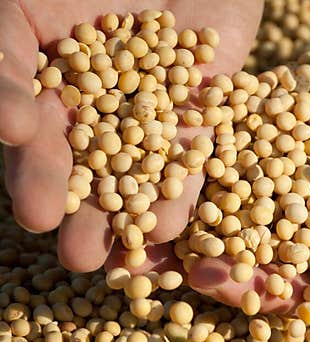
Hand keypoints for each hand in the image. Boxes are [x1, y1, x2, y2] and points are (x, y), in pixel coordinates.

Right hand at [0, 0, 275, 309]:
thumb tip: (7, 123)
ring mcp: (149, 119)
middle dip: (75, 208)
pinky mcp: (201, 120)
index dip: (29, 164)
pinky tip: (172, 227)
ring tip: (114, 259)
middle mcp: (93, 111)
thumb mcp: (26, 6)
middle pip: (78, 164)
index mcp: (45, 83)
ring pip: (133, 174)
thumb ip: (6, 56)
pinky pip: (190, 160)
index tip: (29, 181)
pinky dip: (182, 193)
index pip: (28, 127)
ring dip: (125, 219)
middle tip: (73, 254)